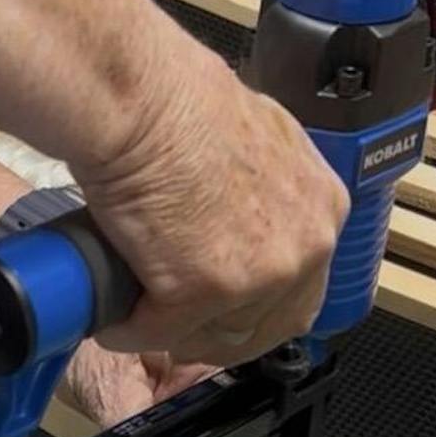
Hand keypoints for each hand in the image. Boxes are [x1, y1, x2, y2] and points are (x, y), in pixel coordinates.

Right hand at [74, 31, 348, 365]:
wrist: (140, 99)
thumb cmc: (181, 101)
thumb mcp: (256, 142)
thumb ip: (264, 188)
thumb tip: (234, 216)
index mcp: (323, 208)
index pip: (302, 290)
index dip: (256, 307)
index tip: (221, 310)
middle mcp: (305, 246)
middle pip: (267, 326)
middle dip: (218, 332)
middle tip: (174, 325)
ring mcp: (260, 274)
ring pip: (216, 337)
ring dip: (173, 332)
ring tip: (136, 316)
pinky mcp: (202, 292)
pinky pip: (158, 331)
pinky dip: (129, 329)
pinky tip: (111, 315)